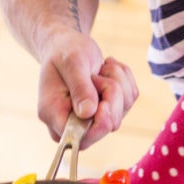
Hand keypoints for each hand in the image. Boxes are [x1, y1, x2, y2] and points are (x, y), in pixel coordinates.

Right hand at [37, 29, 138, 149]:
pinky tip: (106, 69)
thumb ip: (80, 87)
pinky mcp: (109, 109)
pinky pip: (130, 99)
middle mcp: (72, 123)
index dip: (98, 124)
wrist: (67, 45)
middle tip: (96, 74)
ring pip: (122, 110)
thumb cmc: (64, 51)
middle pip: (107, 125)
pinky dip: (124, 79)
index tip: (103, 104)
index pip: (79, 138)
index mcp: (53, 115)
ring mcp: (92, 119)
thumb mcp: (71, 62)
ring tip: (99, 69)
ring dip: (117, 83)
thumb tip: (88, 113)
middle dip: (110, 94)